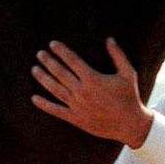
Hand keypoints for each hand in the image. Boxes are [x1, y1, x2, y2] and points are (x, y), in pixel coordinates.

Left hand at [31, 38, 153, 147]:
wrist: (130, 124)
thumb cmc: (130, 97)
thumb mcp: (128, 74)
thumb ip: (118, 55)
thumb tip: (109, 39)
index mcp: (93, 79)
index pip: (72, 60)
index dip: (61, 51)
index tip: (52, 44)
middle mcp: (82, 91)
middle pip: (60, 73)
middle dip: (49, 61)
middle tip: (40, 53)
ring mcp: (77, 105)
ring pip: (55, 89)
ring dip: (43, 78)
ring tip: (34, 69)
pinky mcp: (76, 118)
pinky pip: (56, 110)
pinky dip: (44, 105)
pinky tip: (34, 98)